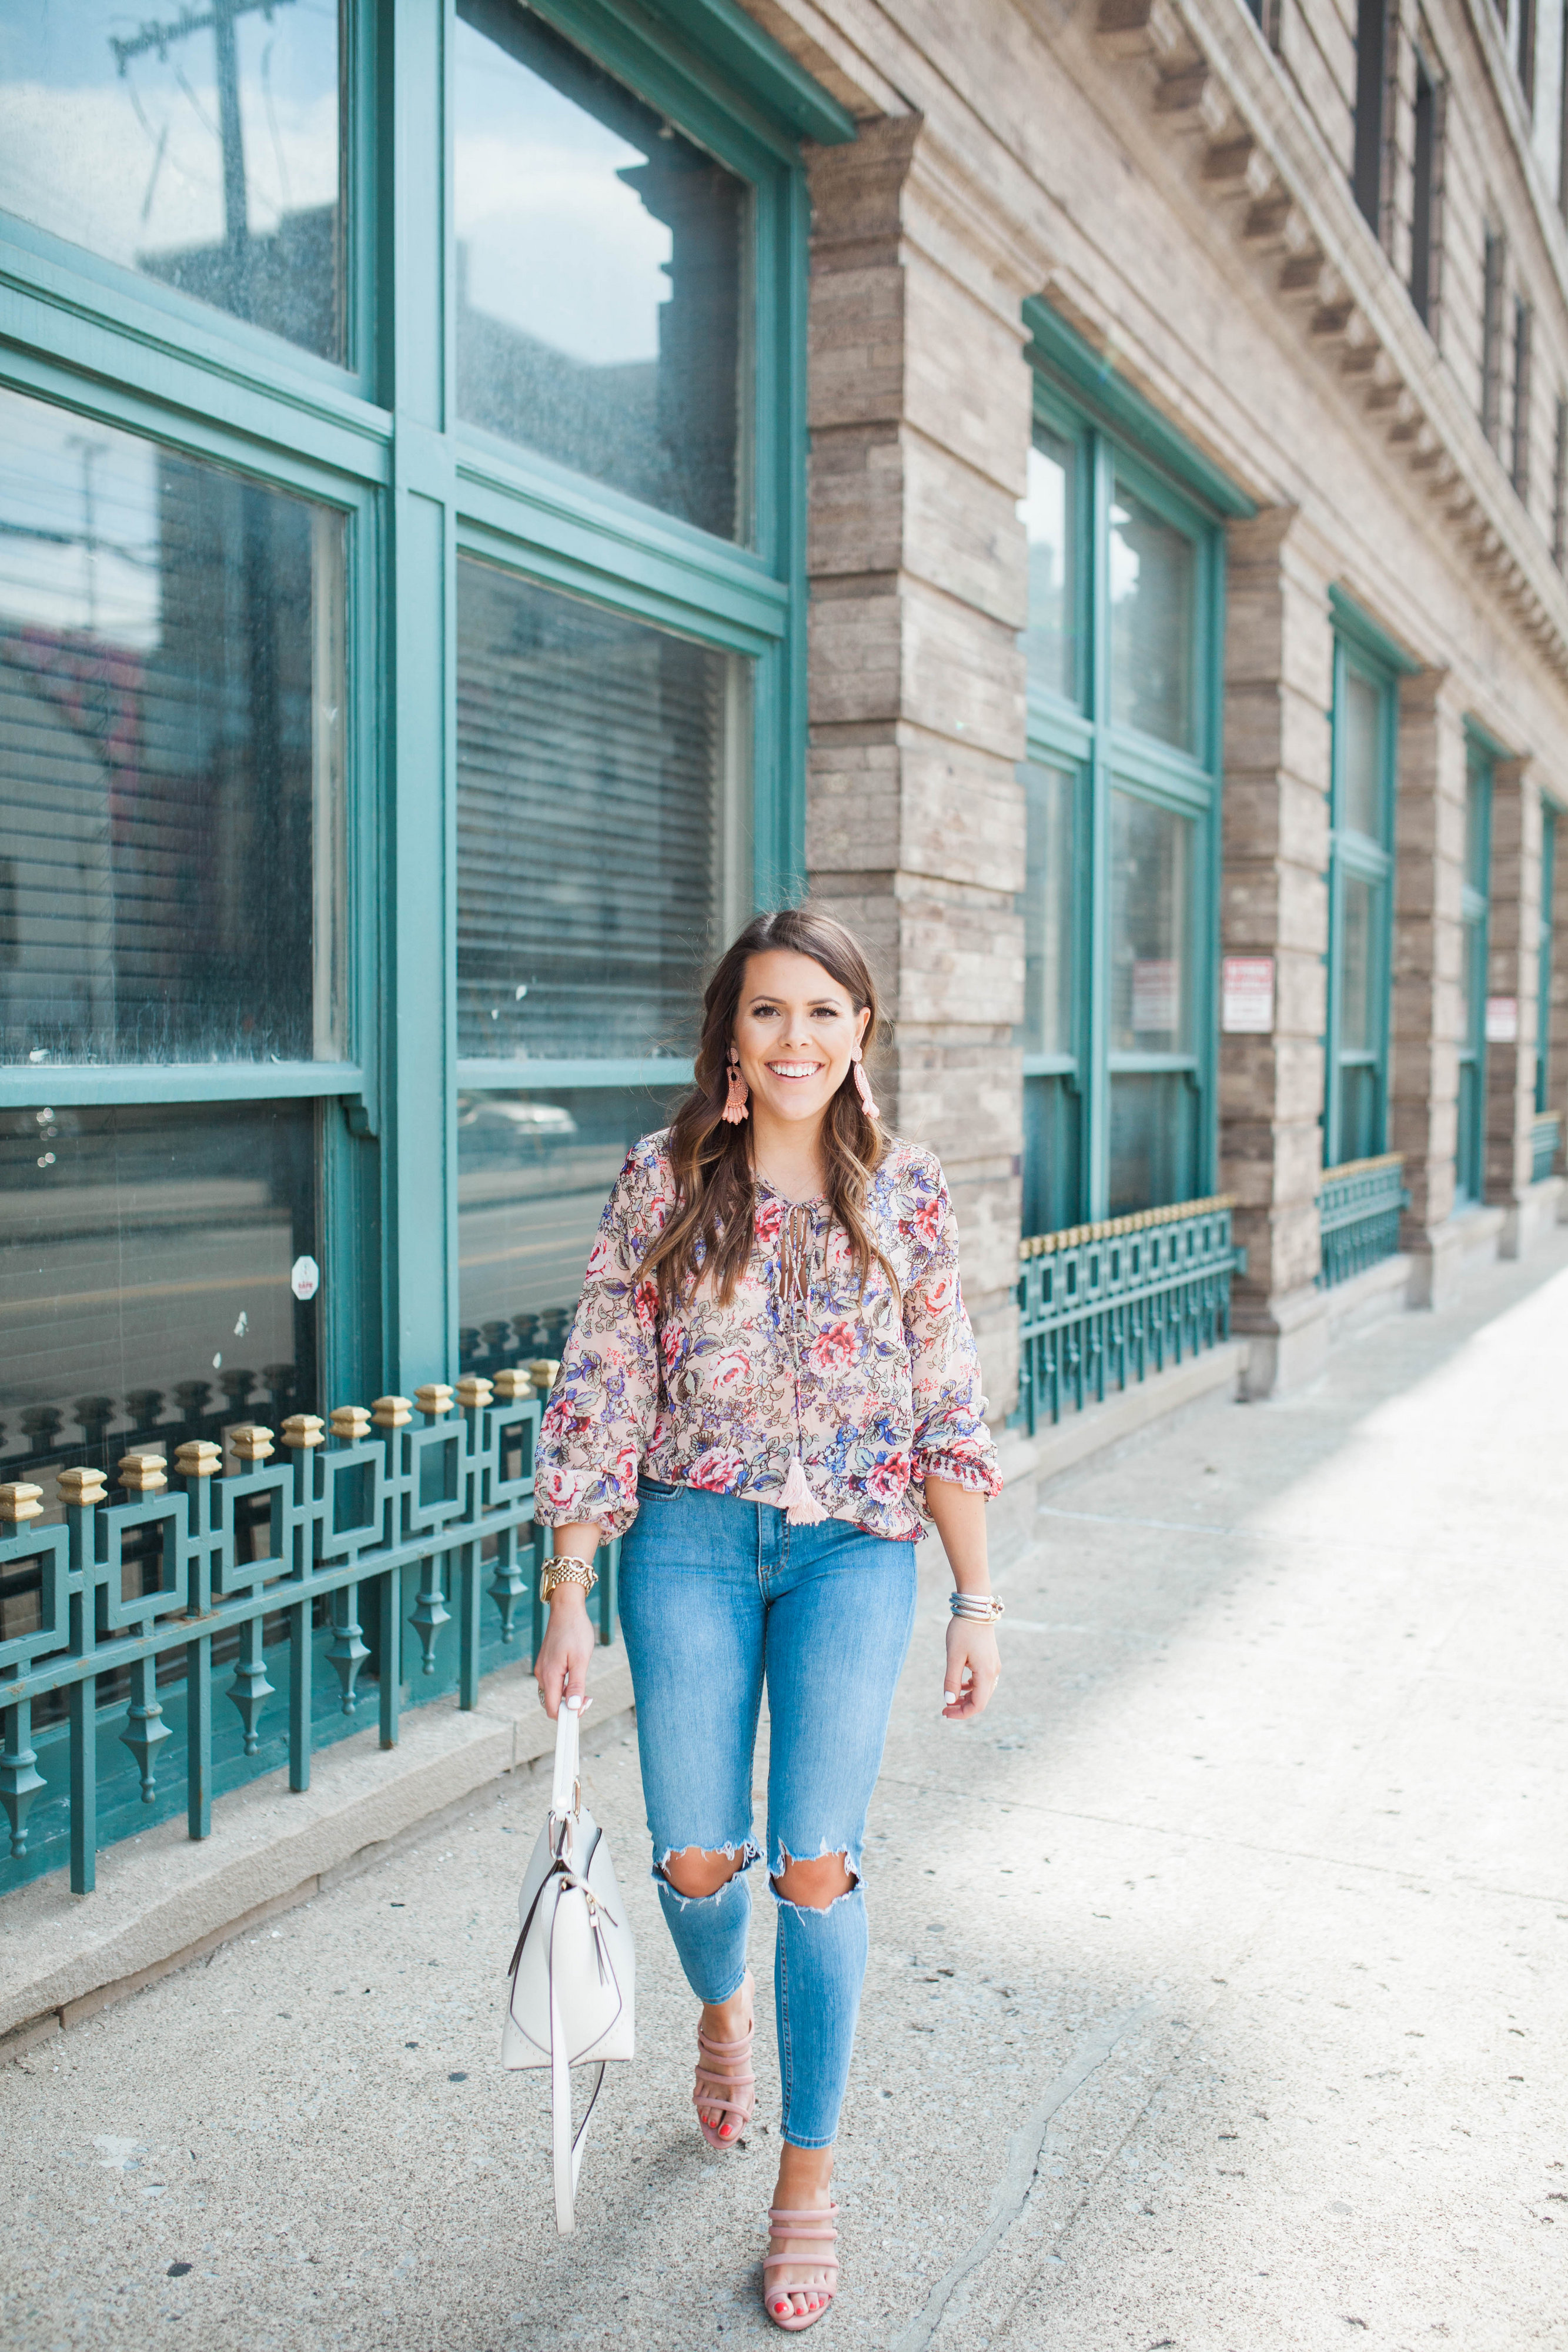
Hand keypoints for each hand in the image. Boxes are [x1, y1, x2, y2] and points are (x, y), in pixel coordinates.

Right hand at [533, 1586, 594, 1719]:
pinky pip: (552, 1683)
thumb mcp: (581, 1659)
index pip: (552, 1709)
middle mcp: (542, 1674)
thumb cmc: (576, 1631)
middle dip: (568, 1707)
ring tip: (584, 1689)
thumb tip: (572, 1708)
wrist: (566, 1608)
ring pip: (552, 1694)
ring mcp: (542, 1668)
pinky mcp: (546, 1663)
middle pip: (551, 1703)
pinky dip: (563, 1687)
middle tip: (588, 1698)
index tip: (582, 1710)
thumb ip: (576, 1685)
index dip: (566, 1716)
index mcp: (549, 1675)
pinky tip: (576, 1677)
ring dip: (567, 1697)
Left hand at [941, 1618, 998, 1720]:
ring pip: (982, 1691)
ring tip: (949, 1699)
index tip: (945, 1712)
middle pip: (981, 1700)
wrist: (976, 1608)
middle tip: (944, 1709)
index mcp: (986, 1674)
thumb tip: (949, 1701)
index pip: (978, 1705)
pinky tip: (958, 1686)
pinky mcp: (989, 1660)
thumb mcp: (954, 1656)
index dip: (962, 1713)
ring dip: (966, 1698)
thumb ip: (951, 1680)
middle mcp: (993, 1672)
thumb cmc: (963, 1631)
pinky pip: (982, 1681)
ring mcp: (993, 1666)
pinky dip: (970, 1688)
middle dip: (963, 1707)